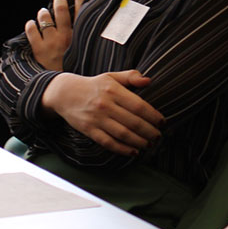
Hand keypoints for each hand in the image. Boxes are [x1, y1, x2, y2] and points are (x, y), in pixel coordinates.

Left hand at [25, 0, 85, 70]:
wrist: (61, 88)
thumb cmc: (75, 73)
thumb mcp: (86, 57)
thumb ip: (87, 45)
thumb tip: (90, 35)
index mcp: (79, 38)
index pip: (81, 13)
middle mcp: (65, 37)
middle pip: (62, 12)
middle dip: (59, 1)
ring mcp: (51, 42)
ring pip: (45, 20)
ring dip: (43, 14)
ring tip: (43, 12)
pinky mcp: (38, 49)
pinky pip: (31, 32)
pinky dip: (30, 26)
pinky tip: (31, 24)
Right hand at [42, 70, 162, 155]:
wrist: (65, 93)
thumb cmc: (94, 85)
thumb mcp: (112, 76)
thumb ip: (131, 77)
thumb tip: (149, 81)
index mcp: (114, 91)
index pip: (139, 106)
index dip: (153, 116)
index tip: (162, 122)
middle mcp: (105, 105)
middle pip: (133, 122)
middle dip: (149, 132)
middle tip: (158, 137)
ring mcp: (96, 119)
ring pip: (122, 134)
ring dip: (138, 142)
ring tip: (149, 145)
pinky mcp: (88, 130)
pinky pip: (107, 142)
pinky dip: (122, 149)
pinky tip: (133, 152)